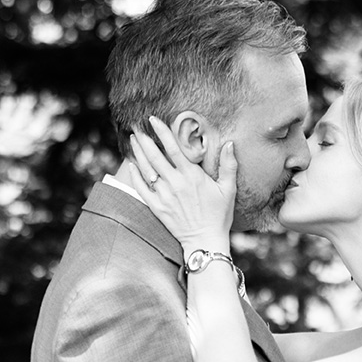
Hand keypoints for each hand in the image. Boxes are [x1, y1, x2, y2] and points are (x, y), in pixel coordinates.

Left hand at [129, 117, 236, 250]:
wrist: (205, 241)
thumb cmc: (219, 216)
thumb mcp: (228, 189)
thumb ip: (229, 165)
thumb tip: (230, 143)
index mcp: (192, 176)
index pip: (173, 148)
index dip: (162, 132)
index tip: (153, 119)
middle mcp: (175, 183)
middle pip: (155, 155)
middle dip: (144, 139)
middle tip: (137, 126)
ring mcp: (164, 196)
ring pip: (146, 169)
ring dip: (138, 153)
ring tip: (133, 140)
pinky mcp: (157, 208)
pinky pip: (142, 188)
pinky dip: (135, 176)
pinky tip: (131, 165)